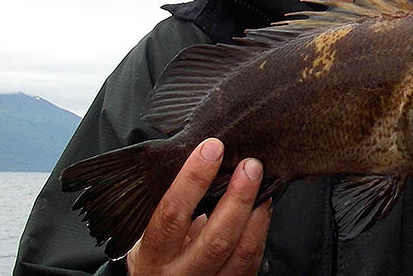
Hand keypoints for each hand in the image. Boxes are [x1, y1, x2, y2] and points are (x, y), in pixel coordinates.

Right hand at [125, 138, 271, 274]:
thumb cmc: (156, 254)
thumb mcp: (149, 230)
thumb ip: (170, 203)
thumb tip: (201, 157)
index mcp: (153, 255)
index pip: (172, 215)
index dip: (193, 179)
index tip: (211, 149)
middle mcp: (180, 274)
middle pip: (216, 239)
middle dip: (237, 197)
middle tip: (250, 166)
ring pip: (241, 251)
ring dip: (257, 212)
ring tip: (263, 183)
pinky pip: (252, 260)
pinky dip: (261, 229)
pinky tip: (262, 207)